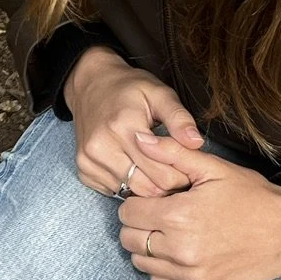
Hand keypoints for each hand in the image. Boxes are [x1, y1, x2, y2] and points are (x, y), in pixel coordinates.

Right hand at [64, 47, 202, 198]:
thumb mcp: (160, 93)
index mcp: (124, 126)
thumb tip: (196, 143)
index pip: (162, 173)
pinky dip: (128, 185)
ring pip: (131, 194)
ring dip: (147, 187)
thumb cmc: (130, 89)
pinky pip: (114, 191)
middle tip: (176, 170)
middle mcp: (102, 146)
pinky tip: (135, 168)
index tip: (188, 167)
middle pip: (147, 188)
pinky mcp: (84, 169)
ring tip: (156, 169)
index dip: (181, 174)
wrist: (91, 85)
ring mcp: (89, 160)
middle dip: (166, 185)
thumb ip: (179, 118)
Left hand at [116, 132, 280, 279]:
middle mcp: (180, 250)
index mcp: (179, 217)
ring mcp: (190, 275)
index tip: (155, 198)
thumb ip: (172, 153)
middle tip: (161, 215)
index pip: (127, 213)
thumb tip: (139, 138)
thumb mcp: (214, 168)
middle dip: (139, 224)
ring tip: (172, 233)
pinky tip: (182, 252)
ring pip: (141, 263)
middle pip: (128, 240)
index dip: (138, 202)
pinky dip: (164, 268)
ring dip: (149, 247)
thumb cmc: (251, 197)